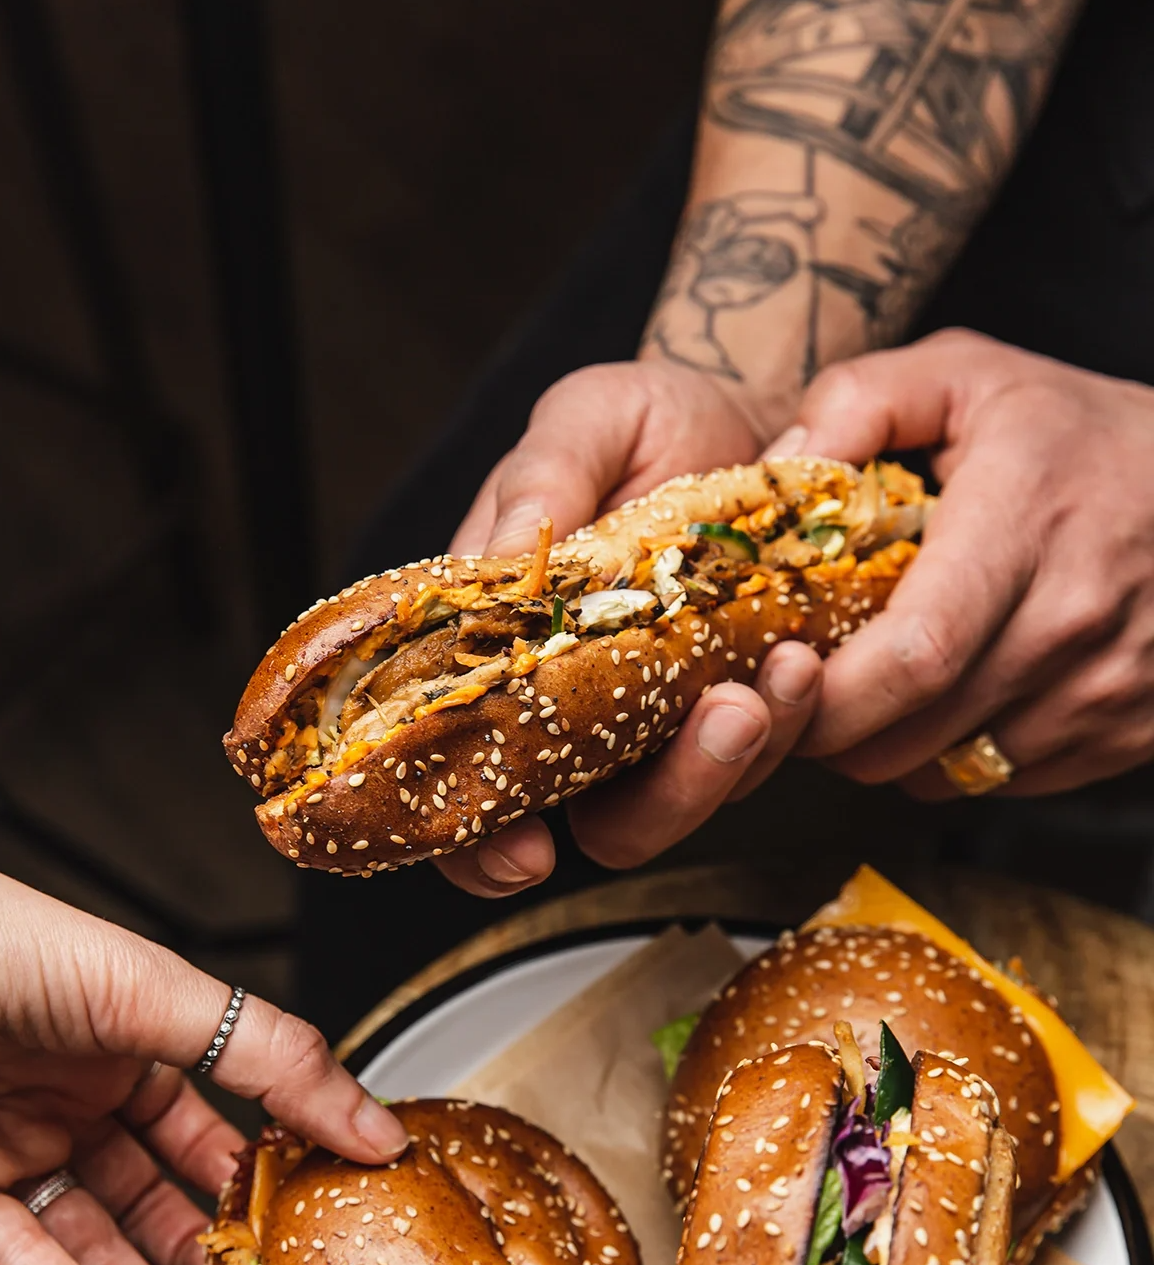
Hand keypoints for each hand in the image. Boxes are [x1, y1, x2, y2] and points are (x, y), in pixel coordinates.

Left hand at [0, 871, 408, 1264]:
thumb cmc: (16, 948)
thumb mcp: (163, 993)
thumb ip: (272, 1060)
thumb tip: (370, 1123)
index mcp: (135, 1052)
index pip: (214, 1142)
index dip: (259, 1197)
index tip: (309, 1247)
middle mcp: (78, 1107)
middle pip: (161, 1213)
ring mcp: (19, 1153)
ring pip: (99, 1254)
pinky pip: (25, 1262)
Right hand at [438, 360, 823, 898]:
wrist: (751, 410)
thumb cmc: (646, 420)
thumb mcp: (585, 419)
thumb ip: (539, 484)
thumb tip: (506, 558)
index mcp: (496, 656)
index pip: (459, 783)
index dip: (477, 843)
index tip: (525, 854)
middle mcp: (573, 709)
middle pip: (596, 822)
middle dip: (664, 801)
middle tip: (726, 718)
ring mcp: (660, 719)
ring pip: (688, 799)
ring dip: (738, 759)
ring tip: (787, 668)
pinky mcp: (736, 706)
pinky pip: (762, 754)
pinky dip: (792, 719)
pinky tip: (805, 655)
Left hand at [772, 329, 1153, 796]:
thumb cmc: (1076, 430)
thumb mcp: (970, 375)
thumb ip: (861, 401)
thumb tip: (777, 466)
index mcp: (1025, 523)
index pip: (915, 655)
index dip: (829, 693)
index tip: (780, 675)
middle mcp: (1073, 619)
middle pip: (914, 733)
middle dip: (832, 733)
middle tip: (799, 695)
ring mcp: (1106, 687)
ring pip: (947, 772)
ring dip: (885, 751)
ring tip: (870, 693)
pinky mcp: (1125, 733)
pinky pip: (999, 783)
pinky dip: (948, 761)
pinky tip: (943, 703)